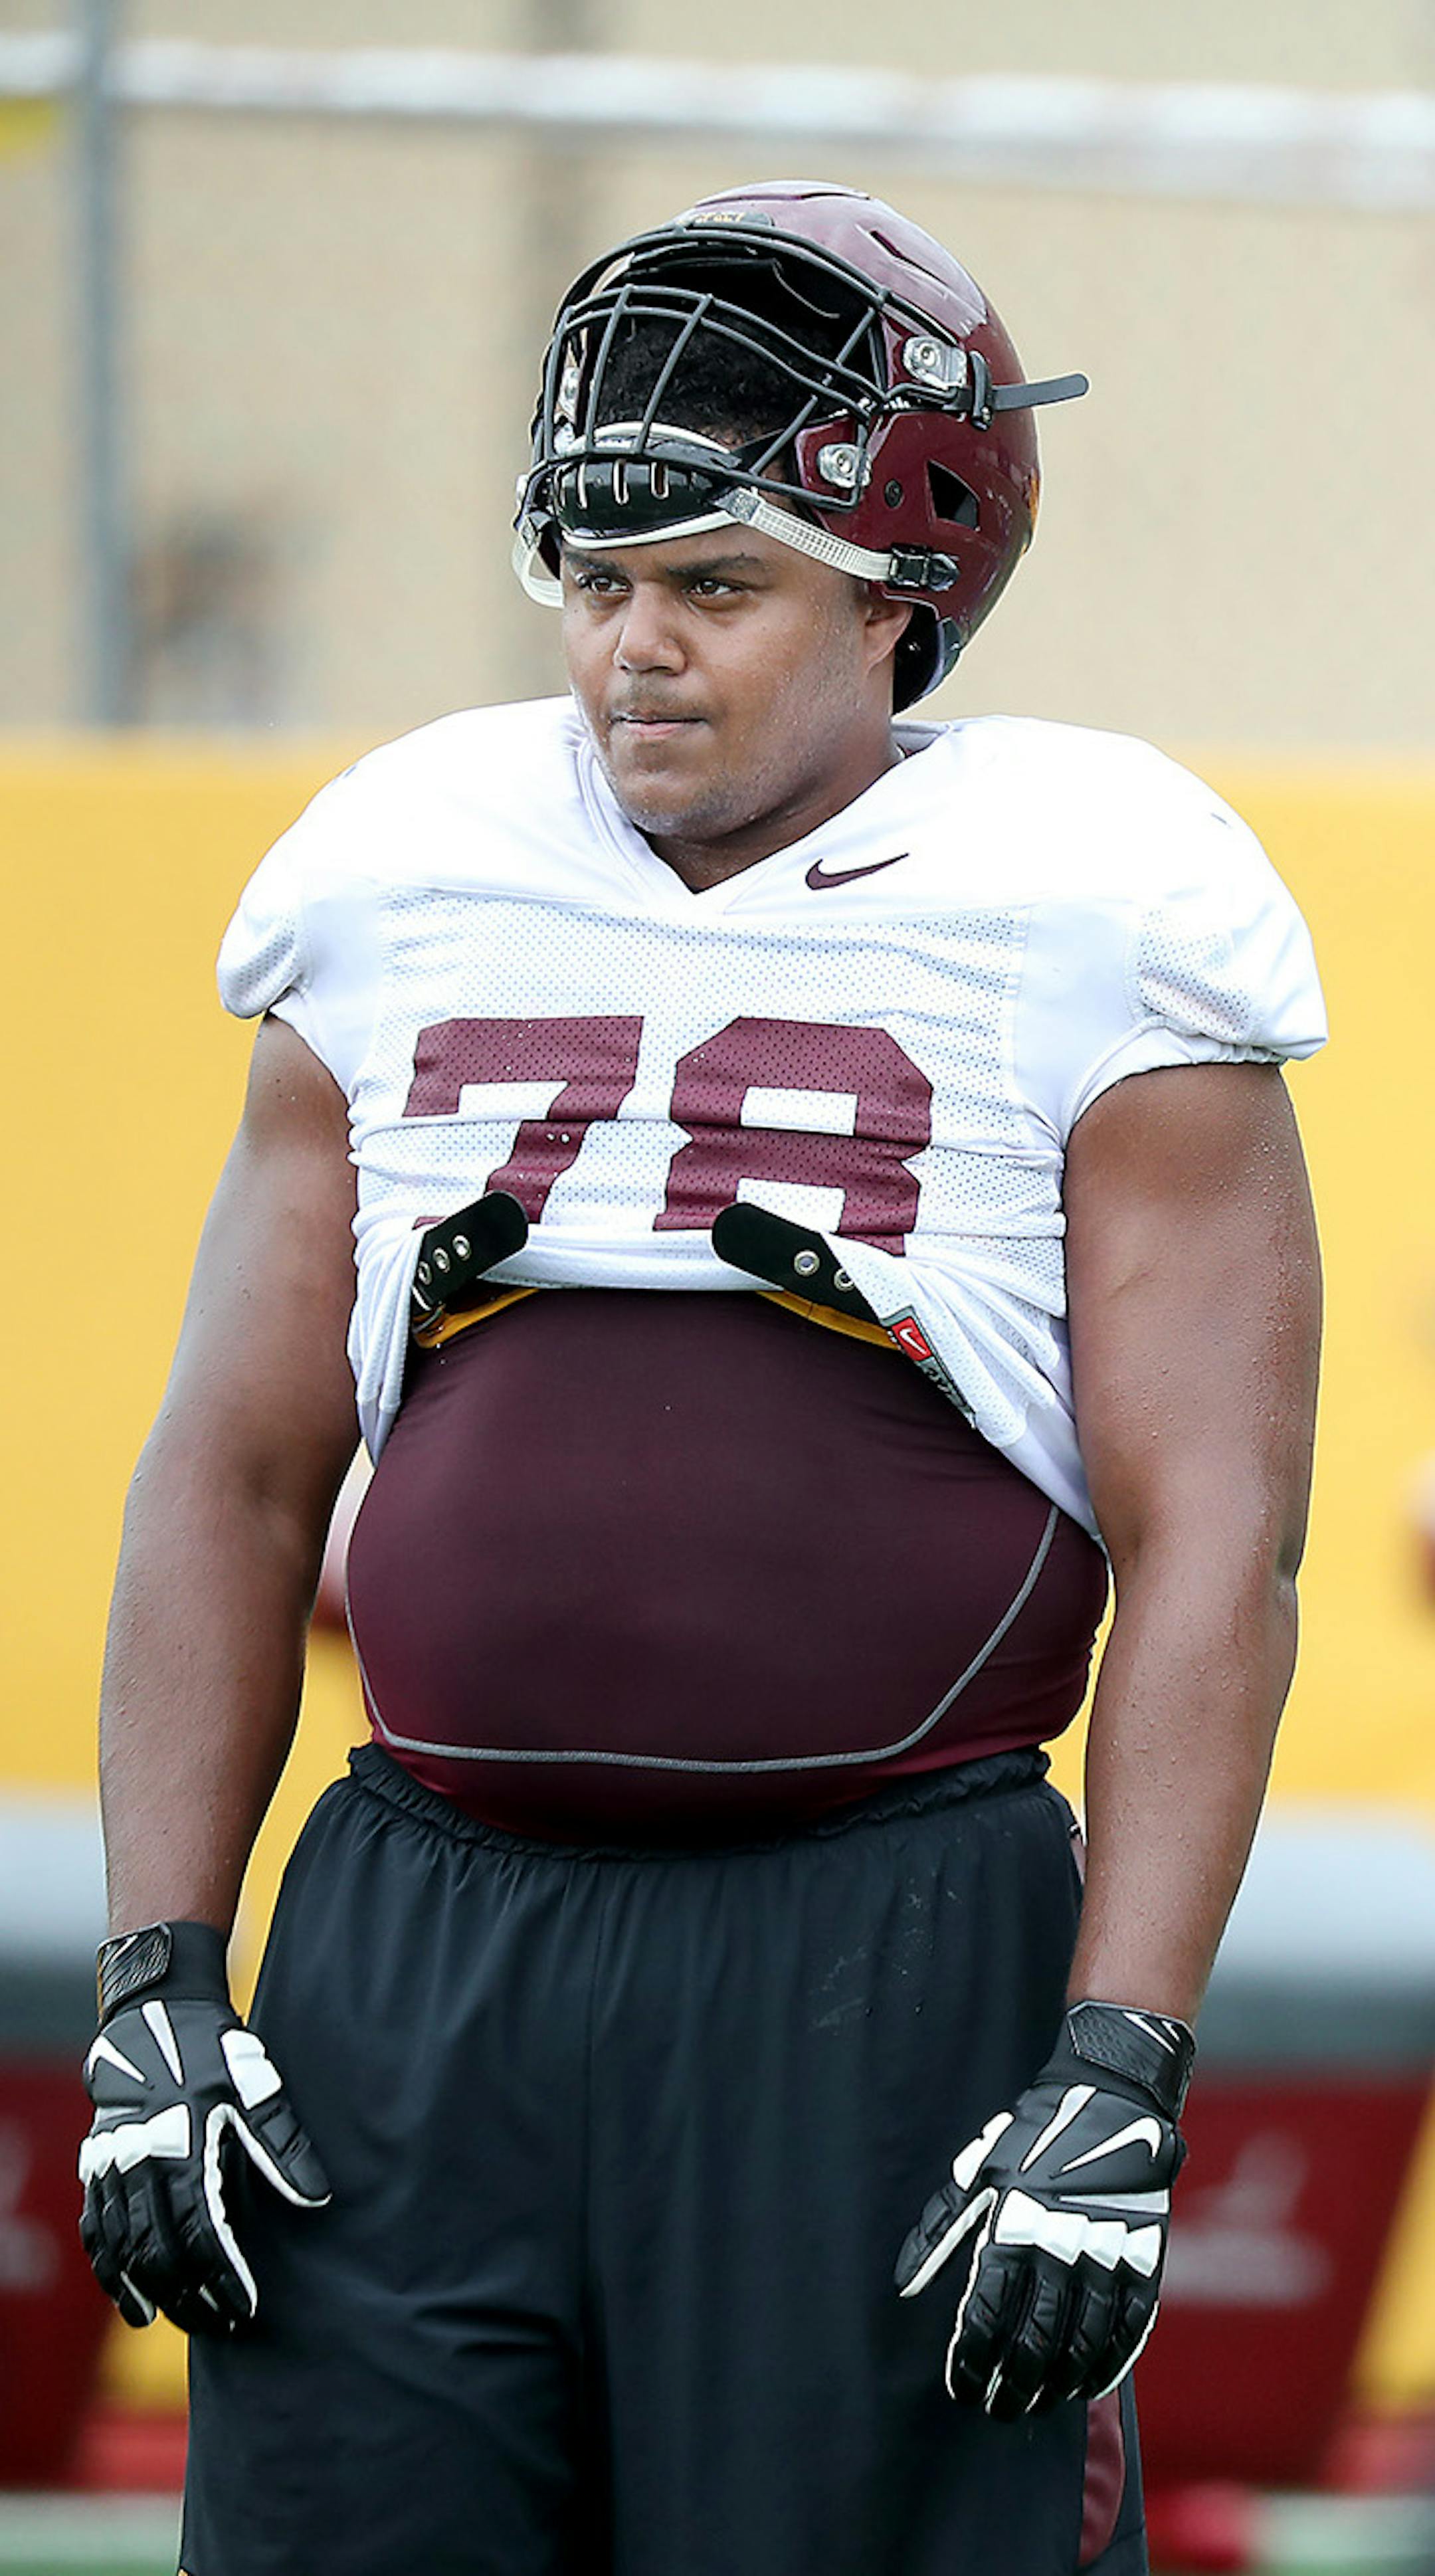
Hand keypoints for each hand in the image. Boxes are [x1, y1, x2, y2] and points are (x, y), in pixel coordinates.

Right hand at [78, 1920, 328, 2335]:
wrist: (154, 2010)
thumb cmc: (212, 2047)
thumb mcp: (256, 2085)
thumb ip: (283, 2144)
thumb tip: (318, 2198)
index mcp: (182, 2145)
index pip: (202, 2233)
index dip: (224, 2276)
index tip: (246, 2308)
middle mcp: (139, 2163)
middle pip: (161, 2253)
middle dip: (194, 2296)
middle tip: (225, 2325)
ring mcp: (111, 2166)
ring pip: (125, 2250)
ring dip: (154, 2293)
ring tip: (186, 2323)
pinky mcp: (96, 2165)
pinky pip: (96, 2232)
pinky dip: (111, 2272)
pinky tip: (134, 2302)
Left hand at [894, 2000, 1193, 2418]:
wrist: (1113, 2097)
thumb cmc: (1034, 2136)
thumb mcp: (977, 2172)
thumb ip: (941, 2230)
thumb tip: (905, 2283)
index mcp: (1014, 2226)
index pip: (986, 2314)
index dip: (972, 2360)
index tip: (962, 2386)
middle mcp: (1061, 2247)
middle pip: (1034, 2340)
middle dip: (1012, 2384)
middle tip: (999, 2408)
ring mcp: (1108, 2255)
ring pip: (1082, 2343)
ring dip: (1058, 2383)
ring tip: (1038, 2402)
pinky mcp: (1145, 2258)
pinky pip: (1129, 2328)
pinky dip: (1108, 2364)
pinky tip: (1088, 2384)